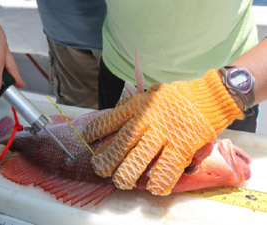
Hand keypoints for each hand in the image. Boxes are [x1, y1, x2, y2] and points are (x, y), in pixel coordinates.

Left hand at [83, 69, 242, 194]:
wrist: (209, 97)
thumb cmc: (178, 96)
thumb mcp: (151, 92)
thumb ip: (134, 102)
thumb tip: (118, 109)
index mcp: (138, 106)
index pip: (111, 119)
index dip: (96, 130)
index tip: (89, 139)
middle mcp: (148, 120)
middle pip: (123, 143)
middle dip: (108, 159)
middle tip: (100, 169)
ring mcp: (164, 134)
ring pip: (140, 158)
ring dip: (128, 173)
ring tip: (121, 182)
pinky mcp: (181, 147)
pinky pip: (167, 168)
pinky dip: (159, 181)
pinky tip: (153, 188)